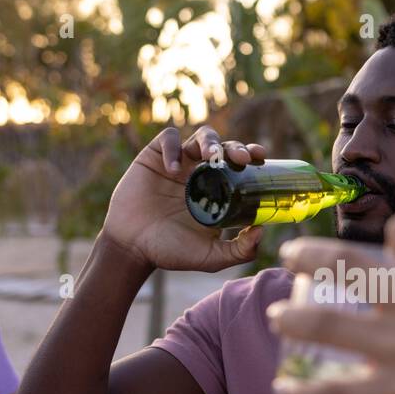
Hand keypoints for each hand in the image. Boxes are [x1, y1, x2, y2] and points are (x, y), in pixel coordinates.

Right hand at [102, 127, 265, 272]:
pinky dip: (173, 148)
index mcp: (218, 190)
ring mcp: (179, 163)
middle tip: (241, 158)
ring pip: (201, 136)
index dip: (251, 154)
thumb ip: (239, 251)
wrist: (131, 246)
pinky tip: (174, 169)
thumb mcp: (211, 257)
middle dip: (236, 146)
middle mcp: (200, 173)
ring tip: (210, 156)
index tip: (261, 157)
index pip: (240, 164)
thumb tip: (263, 231)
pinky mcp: (154, 157)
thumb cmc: (170, 251)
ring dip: (210, 141)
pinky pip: (168, 139)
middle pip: (224, 146)